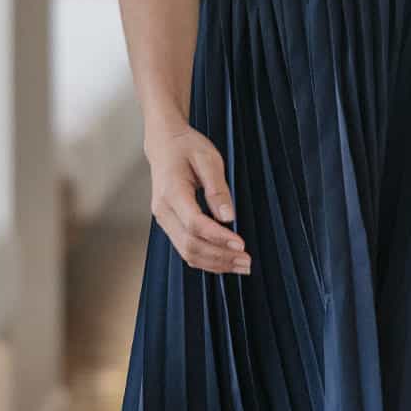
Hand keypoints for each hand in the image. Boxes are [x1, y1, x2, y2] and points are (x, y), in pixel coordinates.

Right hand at [145, 124, 248, 275]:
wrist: (164, 144)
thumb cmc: (187, 148)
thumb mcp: (208, 159)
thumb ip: (218, 188)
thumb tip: (228, 217)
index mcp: (172, 192)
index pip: (195, 223)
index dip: (218, 237)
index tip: (241, 244)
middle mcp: (163, 211)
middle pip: (190, 244)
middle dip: (220, 257)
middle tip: (247, 262)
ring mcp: (163, 220)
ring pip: (186, 252)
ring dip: (214, 263)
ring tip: (240, 266)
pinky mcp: (169, 224)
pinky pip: (185, 248)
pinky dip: (205, 259)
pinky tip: (224, 262)